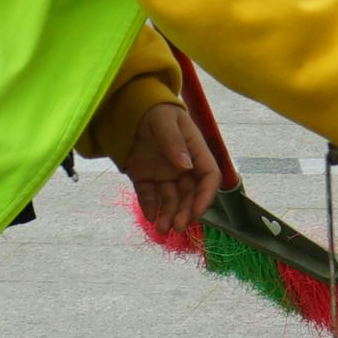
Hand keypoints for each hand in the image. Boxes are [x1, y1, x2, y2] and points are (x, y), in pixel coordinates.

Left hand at [117, 100, 219, 240]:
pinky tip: (149, 216)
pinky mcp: (145, 177)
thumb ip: (174, 142)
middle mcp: (183, 166)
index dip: (206, 195)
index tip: (197, 211)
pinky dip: (149, 207)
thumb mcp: (164, 120)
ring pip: (170, 199)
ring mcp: (163, 173)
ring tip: (161, 229)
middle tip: (177, 227)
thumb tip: (186, 166)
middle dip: (185, 212)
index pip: (208, 176)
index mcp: (195, 151)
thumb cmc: (154, 110)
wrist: (128, 108)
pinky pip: (148, 196)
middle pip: (190, 194)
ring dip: (168, 215)